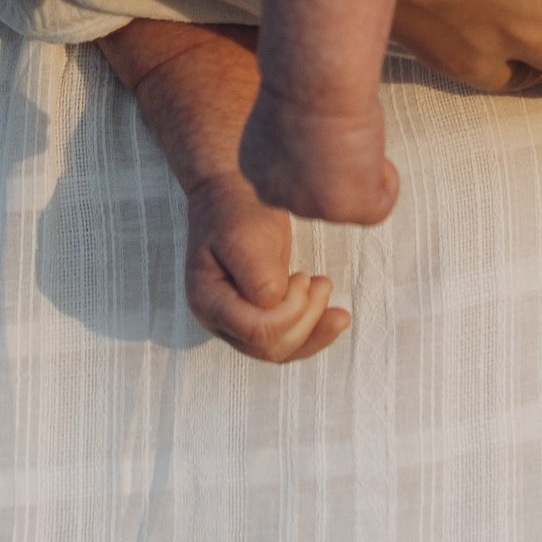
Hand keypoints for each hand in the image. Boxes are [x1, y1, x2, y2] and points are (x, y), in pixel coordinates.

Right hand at [181, 164, 351, 364]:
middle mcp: (219, 319)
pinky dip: (312, 329)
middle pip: (270, 347)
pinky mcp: (257, 316)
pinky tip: (333, 315)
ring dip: (313, 327)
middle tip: (322, 282)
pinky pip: (286, 338)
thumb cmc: (235, 210)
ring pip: (280, 349)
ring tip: (327, 289)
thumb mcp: (243, 234)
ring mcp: (237, 321)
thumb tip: (275, 302)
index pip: (256, 332)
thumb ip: (258, 274)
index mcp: (208, 301)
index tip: (304, 276)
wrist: (232, 193)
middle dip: (306, 320)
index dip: (289, 313)